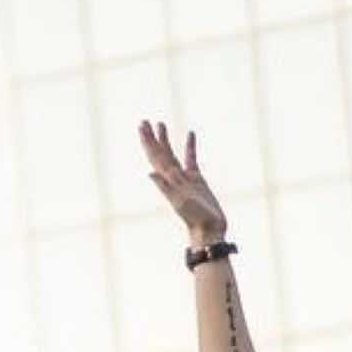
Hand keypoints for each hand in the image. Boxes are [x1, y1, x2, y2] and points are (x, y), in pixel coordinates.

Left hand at [138, 121, 226, 241]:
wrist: (209, 229)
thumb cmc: (195, 218)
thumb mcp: (179, 203)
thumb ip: (166, 188)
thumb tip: (151, 174)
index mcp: (168, 180)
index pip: (155, 157)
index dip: (148, 142)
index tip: (142, 126)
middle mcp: (173, 177)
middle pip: (159, 153)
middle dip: (151, 138)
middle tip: (144, 121)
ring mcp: (185, 178)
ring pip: (172, 154)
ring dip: (165, 140)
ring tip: (161, 124)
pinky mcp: (197, 180)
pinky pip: (191, 158)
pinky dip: (190, 146)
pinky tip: (190, 135)